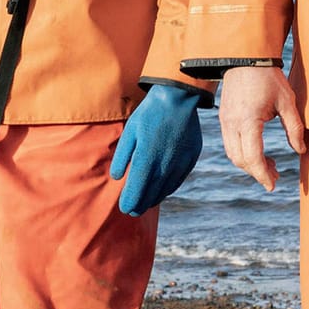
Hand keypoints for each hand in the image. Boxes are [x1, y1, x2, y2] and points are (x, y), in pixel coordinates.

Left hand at [110, 83, 204, 215]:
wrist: (178, 98)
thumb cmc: (149, 114)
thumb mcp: (129, 132)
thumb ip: (121, 157)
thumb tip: (117, 178)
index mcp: (146, 159)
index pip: (135, 192)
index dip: (129, 203)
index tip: (124, 208)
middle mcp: (164, 165)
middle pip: (150, 195)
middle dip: (140, 205)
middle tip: (133, 210)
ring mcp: (180, 163)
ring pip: (165, 190)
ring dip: (154, 199)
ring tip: (146, 203)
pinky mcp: (191, 159)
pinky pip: (178, 180)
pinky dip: (168, 188)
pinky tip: (162, 190)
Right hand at [217, 65, 304, 192]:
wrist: (247, 57)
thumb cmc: (269, 78)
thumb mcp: (287, 101)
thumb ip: (294, 127)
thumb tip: (300, 150)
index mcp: (248, 120)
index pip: (253, 157)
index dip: (263, 175)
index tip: (273, 185)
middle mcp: (232, 123)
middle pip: (240, 160)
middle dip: (257, 173)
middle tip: (275, 177)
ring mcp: (225, 121)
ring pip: (232, 154)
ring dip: (249, 164)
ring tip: (269, 166)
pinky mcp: (223, 117)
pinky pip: (229, 143)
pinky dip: (242, 153)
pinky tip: (257, 153)